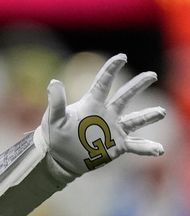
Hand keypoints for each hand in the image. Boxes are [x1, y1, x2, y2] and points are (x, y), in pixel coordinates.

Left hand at [35, 54, 165, 177]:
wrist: (58, 158)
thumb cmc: (55, 135)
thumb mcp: (54, 118)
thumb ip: (57, 101)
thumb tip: (54, 81)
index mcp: (91, 104)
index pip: (103, 83)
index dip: (112, 69)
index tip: (122, 57)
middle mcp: (106, 114)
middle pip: (125, 96)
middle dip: (138, 85)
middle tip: (152, 75)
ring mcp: (114, 129)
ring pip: (135, 120)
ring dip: (149, 115)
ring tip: (161, 112)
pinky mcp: (117, 145)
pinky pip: (135, 145)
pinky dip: (147, 147)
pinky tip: (159, 150)